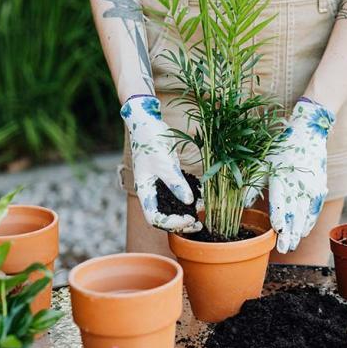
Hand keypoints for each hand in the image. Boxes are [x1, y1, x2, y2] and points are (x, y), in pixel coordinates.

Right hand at [121, 95, 200, 232]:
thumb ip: (176, 183)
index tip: (189, 219)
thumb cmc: (151, 142)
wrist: (148, 124)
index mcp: (145, 191)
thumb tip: (188, 202)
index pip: (155, 218)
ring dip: (187, 212)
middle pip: (165, 216)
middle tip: (198, 223)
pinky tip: (202, 198)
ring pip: (173, 207)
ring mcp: (161, 185)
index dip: (172, 223)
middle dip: (181, 222)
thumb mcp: (165, 163)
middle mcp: (152, 192)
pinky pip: (180, 193)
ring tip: (202, 212)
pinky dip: (190, 198)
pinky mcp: (170, 178)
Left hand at [267, 98, 334, 252]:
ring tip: (292, 245)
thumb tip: (241, 205)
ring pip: (305, 214)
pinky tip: (304, 232)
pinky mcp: (320, 188)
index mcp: (282, 177)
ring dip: (299, 231)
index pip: (281, 201)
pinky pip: (315, 209)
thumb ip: (253, 184)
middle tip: (284, 249)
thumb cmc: (281, 149)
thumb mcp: (263, 162)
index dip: (279, 218)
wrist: (309, 134)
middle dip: (290, 233)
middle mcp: (298, 184)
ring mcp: (311, 187)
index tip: (277, 231)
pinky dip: (309, 222)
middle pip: (294, 213)